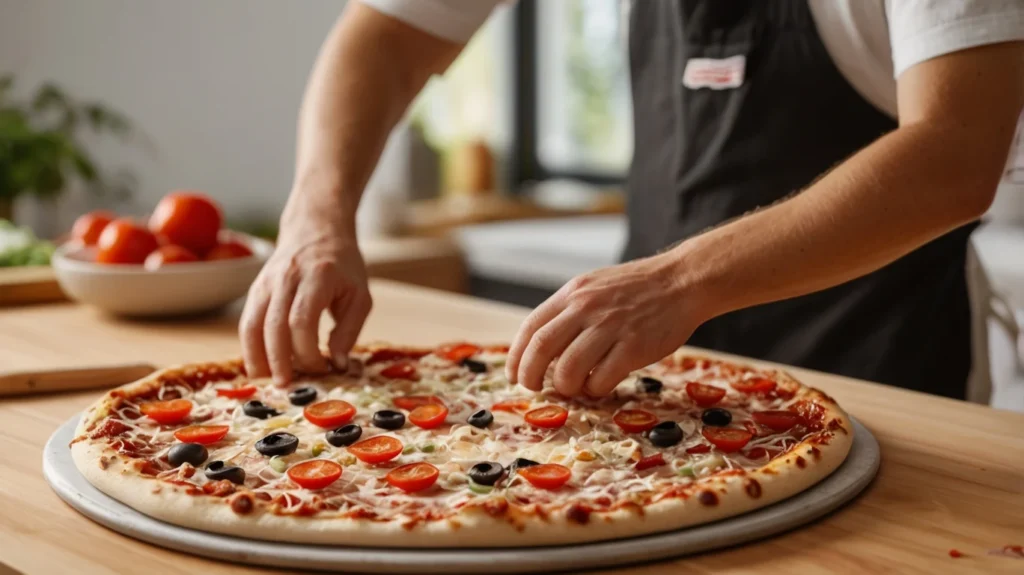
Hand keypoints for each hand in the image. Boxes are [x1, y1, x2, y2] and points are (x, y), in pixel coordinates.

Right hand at [239, 197, 370, 383]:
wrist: (316, 227)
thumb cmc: (343, 265)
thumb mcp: (360, 295)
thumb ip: (350, 331)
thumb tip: (337, 365)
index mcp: (317, 277)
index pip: (302, 321)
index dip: (308, 352)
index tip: (322, 368)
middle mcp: (286, 278)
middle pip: (273, 326)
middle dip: (279, 361)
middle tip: (288, 387)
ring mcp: (266, 282)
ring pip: (251, 325)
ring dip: (257, 358)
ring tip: (268, 381)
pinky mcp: (255, 289)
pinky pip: (246, 322)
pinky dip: (249, 347)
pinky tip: (259, 365)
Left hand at [505, 252, 709, 396]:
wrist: (682, 281)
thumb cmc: (637, 289)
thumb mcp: (594, 287)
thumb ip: (570, 312)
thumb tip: (543, 347)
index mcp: (573, 293)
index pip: (531, 328)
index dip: (516, 356)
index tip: (514, 375)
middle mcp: (586, 308)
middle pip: (542, 349)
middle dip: (530, 376)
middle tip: (534, 388)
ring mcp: (610, 327)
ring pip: (569, 369)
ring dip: (565, 387)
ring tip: (574, 388)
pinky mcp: (634, 346)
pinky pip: (602, 379)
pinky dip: (595, 389)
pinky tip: (601, 385)